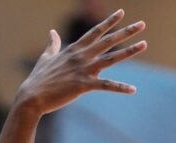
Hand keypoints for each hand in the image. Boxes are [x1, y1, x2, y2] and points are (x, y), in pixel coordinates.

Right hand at [13, 10, 146, 117]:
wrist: (31, 96)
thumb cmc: (38, 78)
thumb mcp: (46, 57)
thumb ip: (52, 44)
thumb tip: (52, 32)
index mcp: (73, 50)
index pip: (95, 32)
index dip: (109, 22)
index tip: (121, 13)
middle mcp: (80, 57)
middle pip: (107, 41)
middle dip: (126, 32)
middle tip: (142, 24)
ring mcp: (82, 70)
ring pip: (111, 59)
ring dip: (129, 51)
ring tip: (144, 44)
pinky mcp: (83, 86)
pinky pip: (105, 86)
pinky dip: (120, 88)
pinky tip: (132, 89)